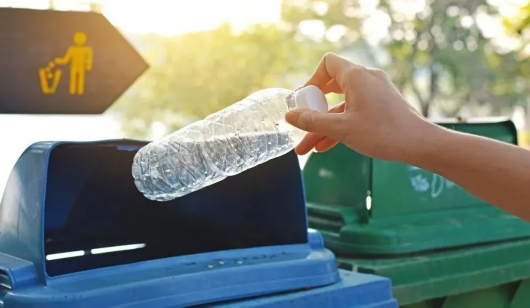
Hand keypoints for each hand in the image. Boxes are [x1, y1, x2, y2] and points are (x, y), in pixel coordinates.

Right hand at [285, 52, 433, 161]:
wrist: (420, 144)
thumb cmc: (383, 133)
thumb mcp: (342, 129)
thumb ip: (312, 122)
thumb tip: (289, 116)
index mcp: (357, 76)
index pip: (327, 64)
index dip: (312, 80)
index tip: (303, 101)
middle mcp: (366, 79)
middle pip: (331, 86)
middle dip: (313, 109)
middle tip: (301, 123)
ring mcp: (374, 93)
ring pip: (341, 106)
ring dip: (323, 125)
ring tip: (305, 148)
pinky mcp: (380, 106)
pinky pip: (353, 112)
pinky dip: (339, 126)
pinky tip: (324, 147)